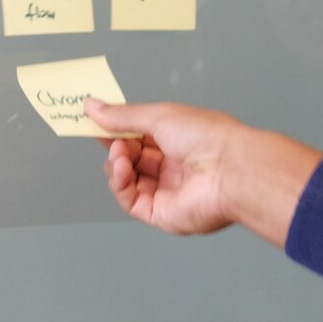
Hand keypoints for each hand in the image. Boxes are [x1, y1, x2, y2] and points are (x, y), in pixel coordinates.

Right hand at [86, 99, 322, 245]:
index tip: (94, 120)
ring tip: (119, 152)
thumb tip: (91, 107)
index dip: (117, 129)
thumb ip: (122, 116)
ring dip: (116, 164)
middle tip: (104, 136)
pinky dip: (119, 183)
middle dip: (115, 146)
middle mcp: (174, 166)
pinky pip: (130, 200)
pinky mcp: (161, 214)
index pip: (140, 135)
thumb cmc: (207, 137)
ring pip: (127, 180)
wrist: (231, 170)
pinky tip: (120, 167)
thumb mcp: (159, 116)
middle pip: (132, 158)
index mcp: (179, 139)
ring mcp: (167, 191)